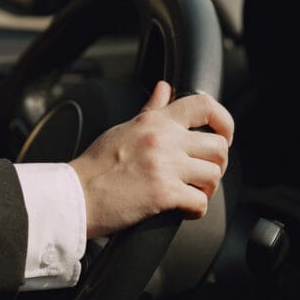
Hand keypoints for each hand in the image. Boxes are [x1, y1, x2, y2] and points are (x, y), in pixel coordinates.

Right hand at [69, 80, 233, 238]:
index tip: (223, 136)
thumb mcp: (124, 129)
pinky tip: (181, 209)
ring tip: (191, 193)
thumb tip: (165, 89)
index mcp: (155, 121)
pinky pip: (200, 203)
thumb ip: (151, 110)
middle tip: (203, 175)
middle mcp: (164, 139)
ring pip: (213, 176)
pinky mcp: (163, 194)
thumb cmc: (95, 167)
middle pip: (218, 147)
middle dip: (216, 165)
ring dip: (206, 189)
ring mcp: (165, 166)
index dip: (224, 122)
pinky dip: (195, 210)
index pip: (204, 105)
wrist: (74, 195)